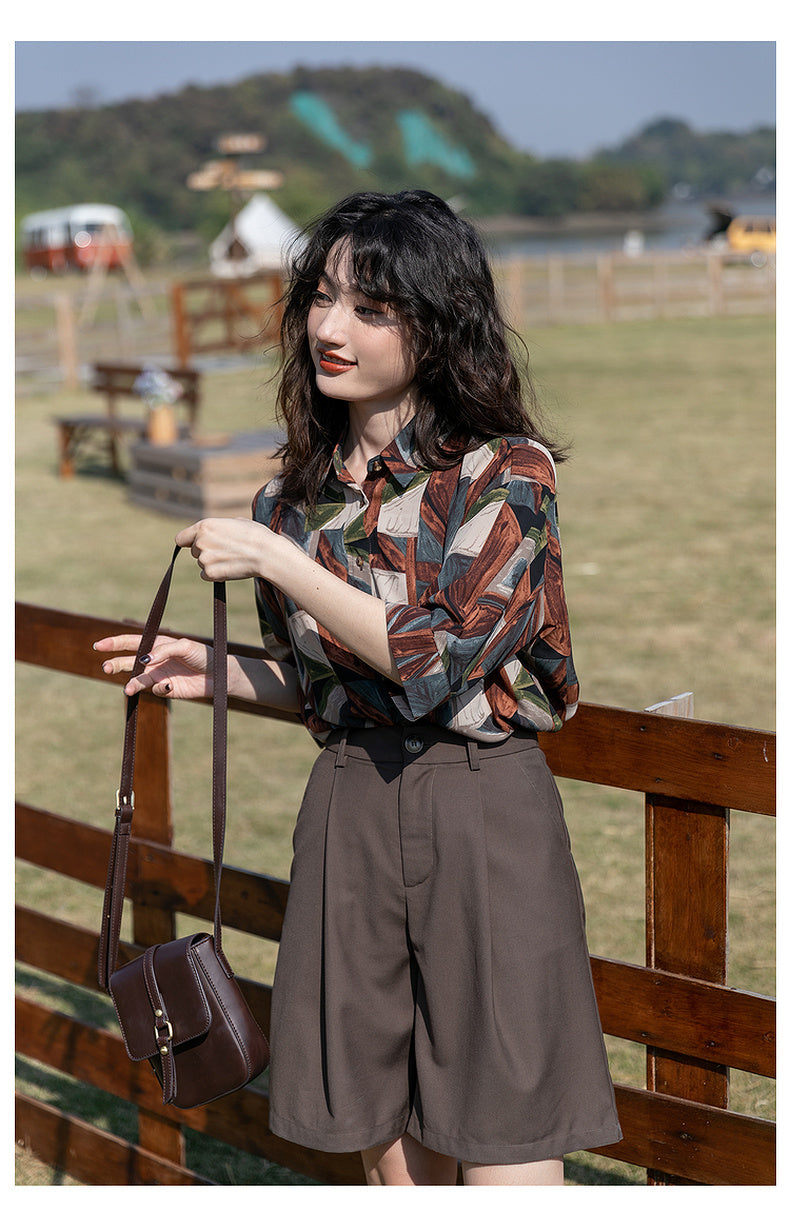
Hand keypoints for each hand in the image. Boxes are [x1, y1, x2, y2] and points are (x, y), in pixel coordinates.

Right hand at [93, 633, 211, 698]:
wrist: (219, 674)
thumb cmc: (202, 655)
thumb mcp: (184, 646)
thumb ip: (163, 651)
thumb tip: (144, 661)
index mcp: (157, 644)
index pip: (131, 642)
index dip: (114, 643)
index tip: (98, 646)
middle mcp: (154, 660)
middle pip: (128, 662)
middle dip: (115, 664)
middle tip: (106, 668)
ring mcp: (159, 675)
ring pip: (137, 680)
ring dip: (131, 684)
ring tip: (128, 689)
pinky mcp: (166, 689)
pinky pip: (155, 690)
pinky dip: (159, 689)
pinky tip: (168, 685)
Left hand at [176, 518, 283, 582]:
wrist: (266, 553)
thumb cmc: (256, 536)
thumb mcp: (235, 522)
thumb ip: (219, 527)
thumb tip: (217, 532)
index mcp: (204, 526)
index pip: (181, 538)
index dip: (189, 542)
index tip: (194, 545)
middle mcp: (199, 541)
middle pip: (194, 552)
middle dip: (207, 552)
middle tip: (227, 551)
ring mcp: (203, 559)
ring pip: (202, 563)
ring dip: (213, 563)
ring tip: (233, 559)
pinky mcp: (209, 573)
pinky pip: (206, 575)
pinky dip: (216, 574)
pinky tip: (230, 568)